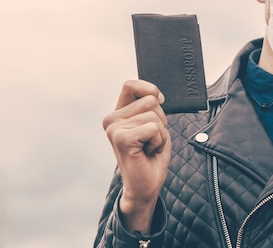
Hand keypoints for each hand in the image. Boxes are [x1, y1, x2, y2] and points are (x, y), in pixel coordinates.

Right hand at [102, 79, 170, 232]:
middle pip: (150, 100)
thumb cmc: (151, 156)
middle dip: (160, 120)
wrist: (145, 186)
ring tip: (148, 147)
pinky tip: (147, 153)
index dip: (149, 90)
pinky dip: (158, 141)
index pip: (130, 85)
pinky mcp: (122, 139)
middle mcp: (111, 119)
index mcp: (118, 114)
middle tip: (150, 140)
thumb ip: (150, 107)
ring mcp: (114, 129)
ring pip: (154, 115)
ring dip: (160, 134)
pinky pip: (154, 128)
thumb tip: (156, 95)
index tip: (158, 103)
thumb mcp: (154, 125)